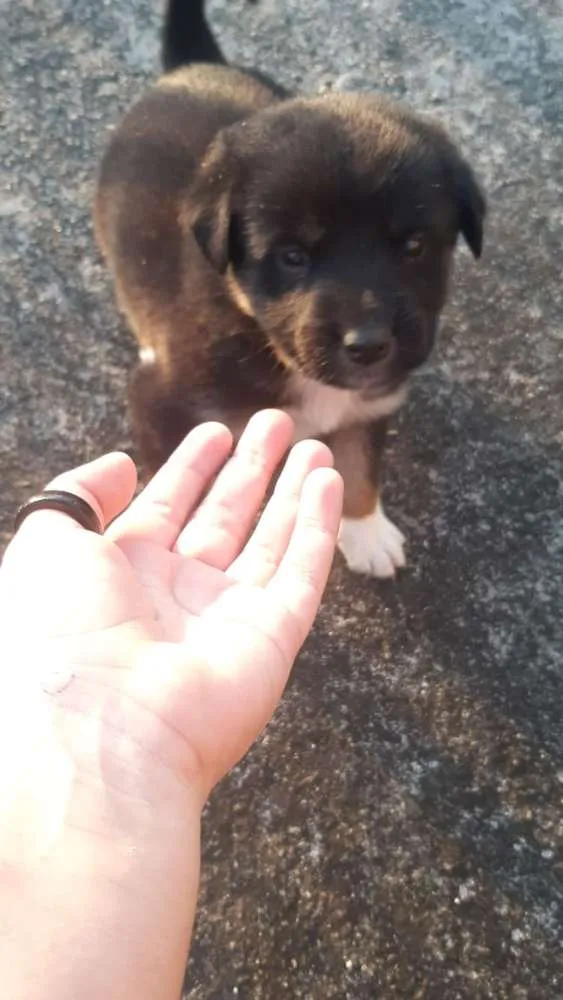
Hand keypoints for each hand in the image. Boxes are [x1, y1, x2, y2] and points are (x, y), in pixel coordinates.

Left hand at [1, 411, 341, 805]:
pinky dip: (317, 528)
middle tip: (275, 424)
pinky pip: (301, 573)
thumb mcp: (45, 544)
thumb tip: (119, 464)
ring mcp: (227, 620)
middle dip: (250, 470)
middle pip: (224, 518)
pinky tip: (326, 485)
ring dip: (292, 492)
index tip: (214, 432)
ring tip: (313, 446)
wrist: (98, 734)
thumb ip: (78, 496)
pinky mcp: (271, 640)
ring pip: (270, 541)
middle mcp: (177, 596)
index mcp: (121, 575)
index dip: (190, 468)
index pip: (165, 507)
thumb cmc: (57, 638)